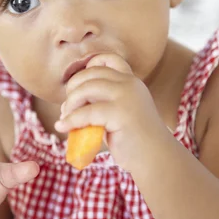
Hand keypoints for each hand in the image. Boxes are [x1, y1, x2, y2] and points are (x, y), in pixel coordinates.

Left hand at [55, 54, 167, 170]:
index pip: (110, 59)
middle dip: (73, 88)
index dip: (89, 65)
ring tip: (65, 117)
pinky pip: (86, 112)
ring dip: (70, 103)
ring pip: (86, 89)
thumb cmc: (135, 142)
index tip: (78, 85)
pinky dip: (70, 120)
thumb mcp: (118, 114)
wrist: (156, 158)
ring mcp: (126, 96)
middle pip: (91, 73)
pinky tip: (62, 127)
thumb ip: (100, 104)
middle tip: (67, 107)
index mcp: (132, 82)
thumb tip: (68, 105)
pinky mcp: (120, 113)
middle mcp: (130, 84)